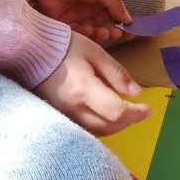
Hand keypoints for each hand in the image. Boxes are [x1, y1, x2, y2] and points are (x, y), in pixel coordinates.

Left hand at [33, 0, 131, 43]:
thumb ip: (115, 4)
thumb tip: (129, 20)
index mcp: (100, 1)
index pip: (114, 17)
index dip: (122, 26)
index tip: (130, 34)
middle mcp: (89, 11)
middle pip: (103, 27)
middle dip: (111, 32)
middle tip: (114, 33)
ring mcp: (76, 18)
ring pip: (91, 32)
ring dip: (98, 34)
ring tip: (101, 31)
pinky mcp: (63, 24)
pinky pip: (76, 34)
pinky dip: (83, 34)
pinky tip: (87, 29)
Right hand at [35, 31, 150, 135]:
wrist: (31, 51)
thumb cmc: (65, 47)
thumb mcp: (94, 52)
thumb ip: (116, 73)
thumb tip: (136, 92)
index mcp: (84, 89)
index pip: (116, 112)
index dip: (136, 114)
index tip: (148, 109)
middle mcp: (73, 108)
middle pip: (108, 127)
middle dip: (128, 121)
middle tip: (138, 110)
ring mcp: (64, 115)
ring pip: (97, 132)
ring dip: (115, 126)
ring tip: (124, 113)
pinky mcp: (58, 117)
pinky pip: (84, 130)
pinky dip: (100, 127)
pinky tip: (104, 115)